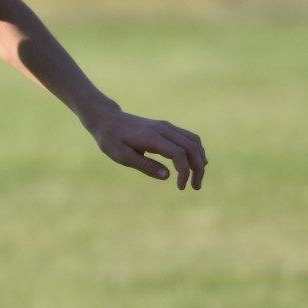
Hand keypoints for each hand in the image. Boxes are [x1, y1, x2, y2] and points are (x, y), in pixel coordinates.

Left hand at [89, 109, 206, 189]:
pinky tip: (193, 164)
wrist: (107, 120)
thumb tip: (167, 176)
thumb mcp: (122, 156)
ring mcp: (166, 126)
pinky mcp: (166, 127)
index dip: (184, 171)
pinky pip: (188, 137)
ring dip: (200, 159)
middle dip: (198, 168)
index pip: (178, 153)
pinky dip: (195, 151)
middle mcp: (163, 129)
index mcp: (151, 137)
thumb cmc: (111, 140)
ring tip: (196, 178)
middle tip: (195, 187)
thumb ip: (145, 165)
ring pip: (193, 140)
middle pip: (191, 147)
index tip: (180, 187)